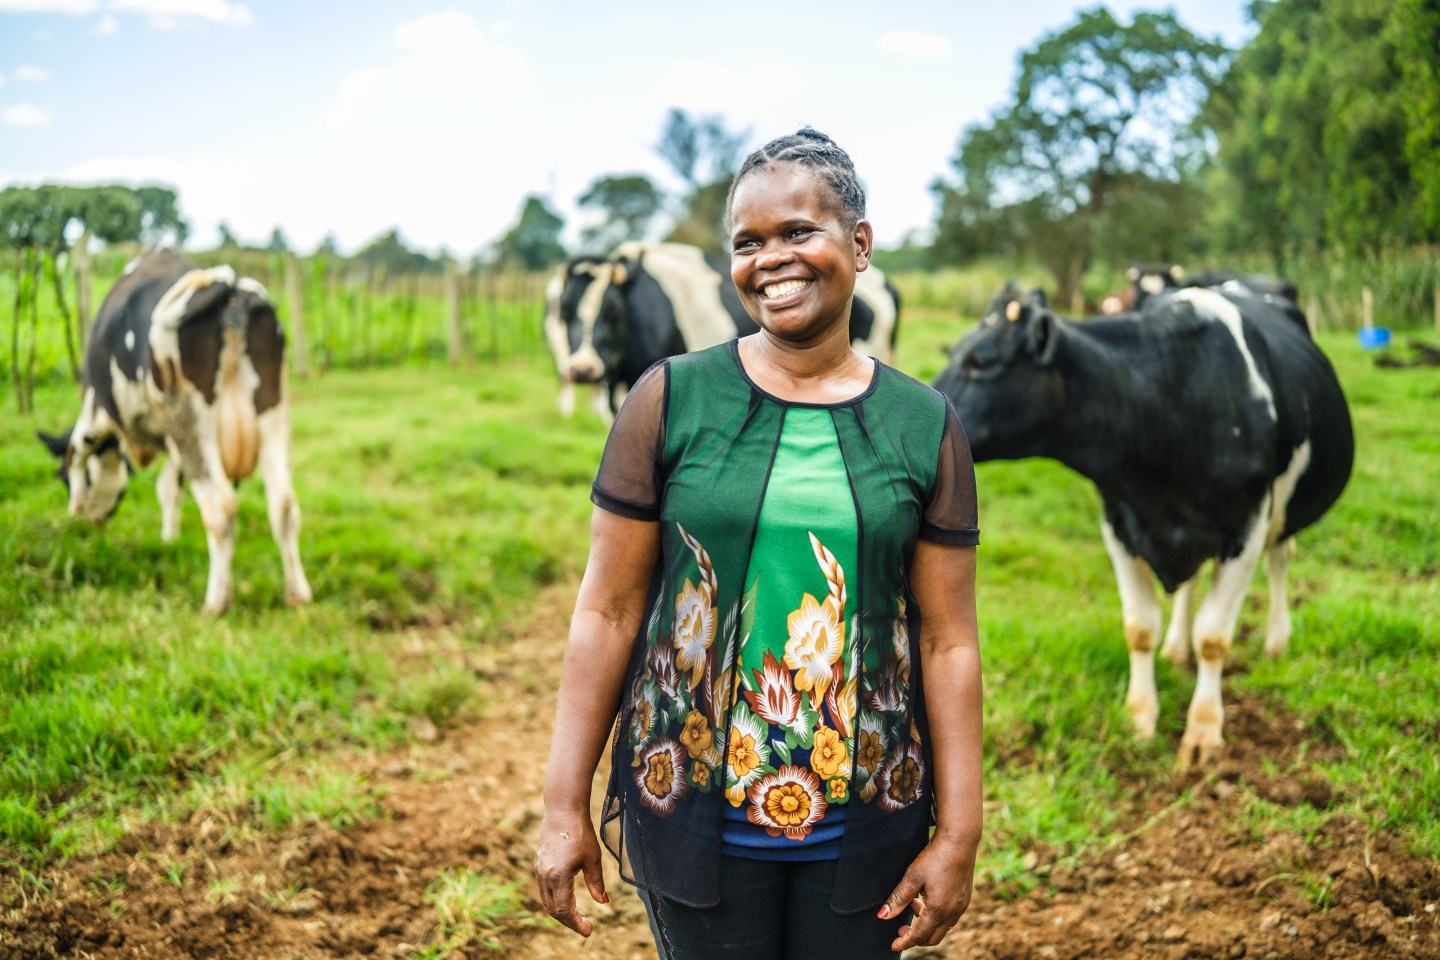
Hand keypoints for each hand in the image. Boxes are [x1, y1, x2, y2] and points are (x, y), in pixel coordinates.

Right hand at [534, 808, 608, 936]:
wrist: (562, 810)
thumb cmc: (581, 832)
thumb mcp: (593, 858)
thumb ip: (596, 882)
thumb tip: (603, 902)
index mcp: (558, 876)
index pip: (565, 910)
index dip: (576, 923)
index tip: (589, 930)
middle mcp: (545, 876)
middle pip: (554, 909)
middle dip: (569, 921)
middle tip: (586, 926)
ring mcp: (539, 870)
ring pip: (547, 901)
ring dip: (561, 912)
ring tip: (578, 916)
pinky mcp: (539, 864)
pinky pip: (544, 890)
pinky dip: (555, 900)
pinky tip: (567, 900)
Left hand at [879, 836, 976, 951]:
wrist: (960, 841)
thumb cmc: (935, 857)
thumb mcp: (912, 877)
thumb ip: (898, 899)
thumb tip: (883, 916)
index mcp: (937, 910)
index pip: (918, 936)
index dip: (904, 942)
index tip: (893, 945)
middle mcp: (952, 913)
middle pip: (932, 938)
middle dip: (915, 938)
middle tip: (900, 929)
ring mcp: (961, 907)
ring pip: (942, 928)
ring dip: (926, 925)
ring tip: (913, 906)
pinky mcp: (965, 899)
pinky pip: (949, 918)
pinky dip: (936, 917)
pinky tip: (927, 900)